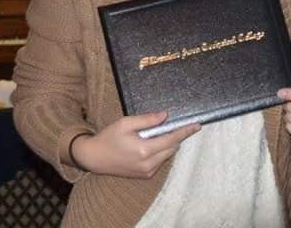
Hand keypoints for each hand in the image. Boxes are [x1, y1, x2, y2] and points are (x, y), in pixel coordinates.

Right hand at [70, 112, 199, 178]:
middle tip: (167, 125)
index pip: (172, 139)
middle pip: (172, 147)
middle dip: (174, 136)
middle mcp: (148, 164)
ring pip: (167, 154)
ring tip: (151, 136)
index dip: (185, 131)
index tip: (197, 125)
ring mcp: (147, 171)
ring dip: (166, 144)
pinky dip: (160, 151)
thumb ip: (147, 120)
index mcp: (144, 150)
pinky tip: (148, 145)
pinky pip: (160, 161)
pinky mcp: (145, 175)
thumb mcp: (126, 123)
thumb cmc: (108, 138)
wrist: (93, 158)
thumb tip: (166, 115)